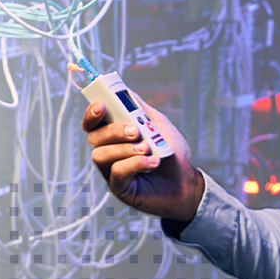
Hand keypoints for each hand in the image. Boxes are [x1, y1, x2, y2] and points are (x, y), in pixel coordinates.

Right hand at [82, 97, 204, 222]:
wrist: (187, 182)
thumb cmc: (173, 155)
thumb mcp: (158, 124)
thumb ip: (140, 108)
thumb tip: (125, 91)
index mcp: (116, 135)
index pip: (93, 123)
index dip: (92, 113)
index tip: (101, 105)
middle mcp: (110, 152)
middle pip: (94, 137)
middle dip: (114, 131)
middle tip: (135, 131)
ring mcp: (112, 171)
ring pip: (100, 155)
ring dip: (125, 149)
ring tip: (147, 149)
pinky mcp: (120, 188)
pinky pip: (116, 172)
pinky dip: (135, 164)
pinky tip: (151, 163)